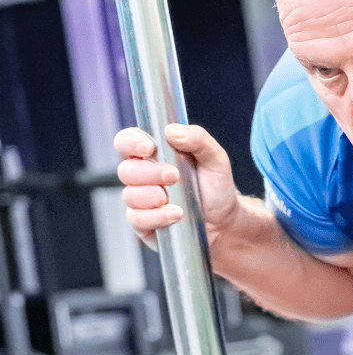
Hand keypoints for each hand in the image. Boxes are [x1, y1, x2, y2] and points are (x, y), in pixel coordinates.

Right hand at [114, 123, 240, 248]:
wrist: (225, 221)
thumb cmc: (216, 187)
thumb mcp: (216, 159)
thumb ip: (198, 139)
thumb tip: (172, 131)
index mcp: (155, 155)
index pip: (127, 141)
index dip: (130, 142)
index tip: (148, 148)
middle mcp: (143, 176)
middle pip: (126, 169)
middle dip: (149, 172)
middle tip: (174, 176)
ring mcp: (141, 201)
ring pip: (129, 195)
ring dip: (152, 196)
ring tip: (176, 199)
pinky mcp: (144, 223)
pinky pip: (137, 219)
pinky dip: (156, 217)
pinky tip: (175, 215)